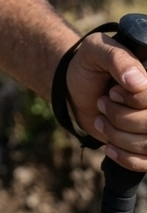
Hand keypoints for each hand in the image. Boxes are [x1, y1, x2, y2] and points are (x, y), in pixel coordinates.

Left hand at [67, 33, 146, 169]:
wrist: (74, 87)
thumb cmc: (88, 64)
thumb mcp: (96, 49)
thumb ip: (117, 58)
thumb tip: (138, 82)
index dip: (132, 101)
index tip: (112, 92)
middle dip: (120, 118)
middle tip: (102, 103)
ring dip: (117, 136)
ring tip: (100, 119)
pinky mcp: (142, 146)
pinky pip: (145, 163)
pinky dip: (124, 157)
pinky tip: (108, 146)